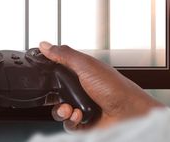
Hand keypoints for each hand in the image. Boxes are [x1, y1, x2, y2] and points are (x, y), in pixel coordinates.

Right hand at [39, 41, 164, 131]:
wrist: (128, 113)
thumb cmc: (114, 87)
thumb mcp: (85, 65)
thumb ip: (63, 55)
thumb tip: (45, 45)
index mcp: (81, 73)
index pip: (58, 72)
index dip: (49, 75)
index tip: (41, 76)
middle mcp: (81, 90)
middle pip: (55, 94)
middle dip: (52, 97)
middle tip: (56, 96)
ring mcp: (82, 107)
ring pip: (59, 111)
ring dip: (61, 111)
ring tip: (69, 109)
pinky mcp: (84, 123)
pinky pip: (68, 124)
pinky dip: (70, 121)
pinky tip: (78, 116)